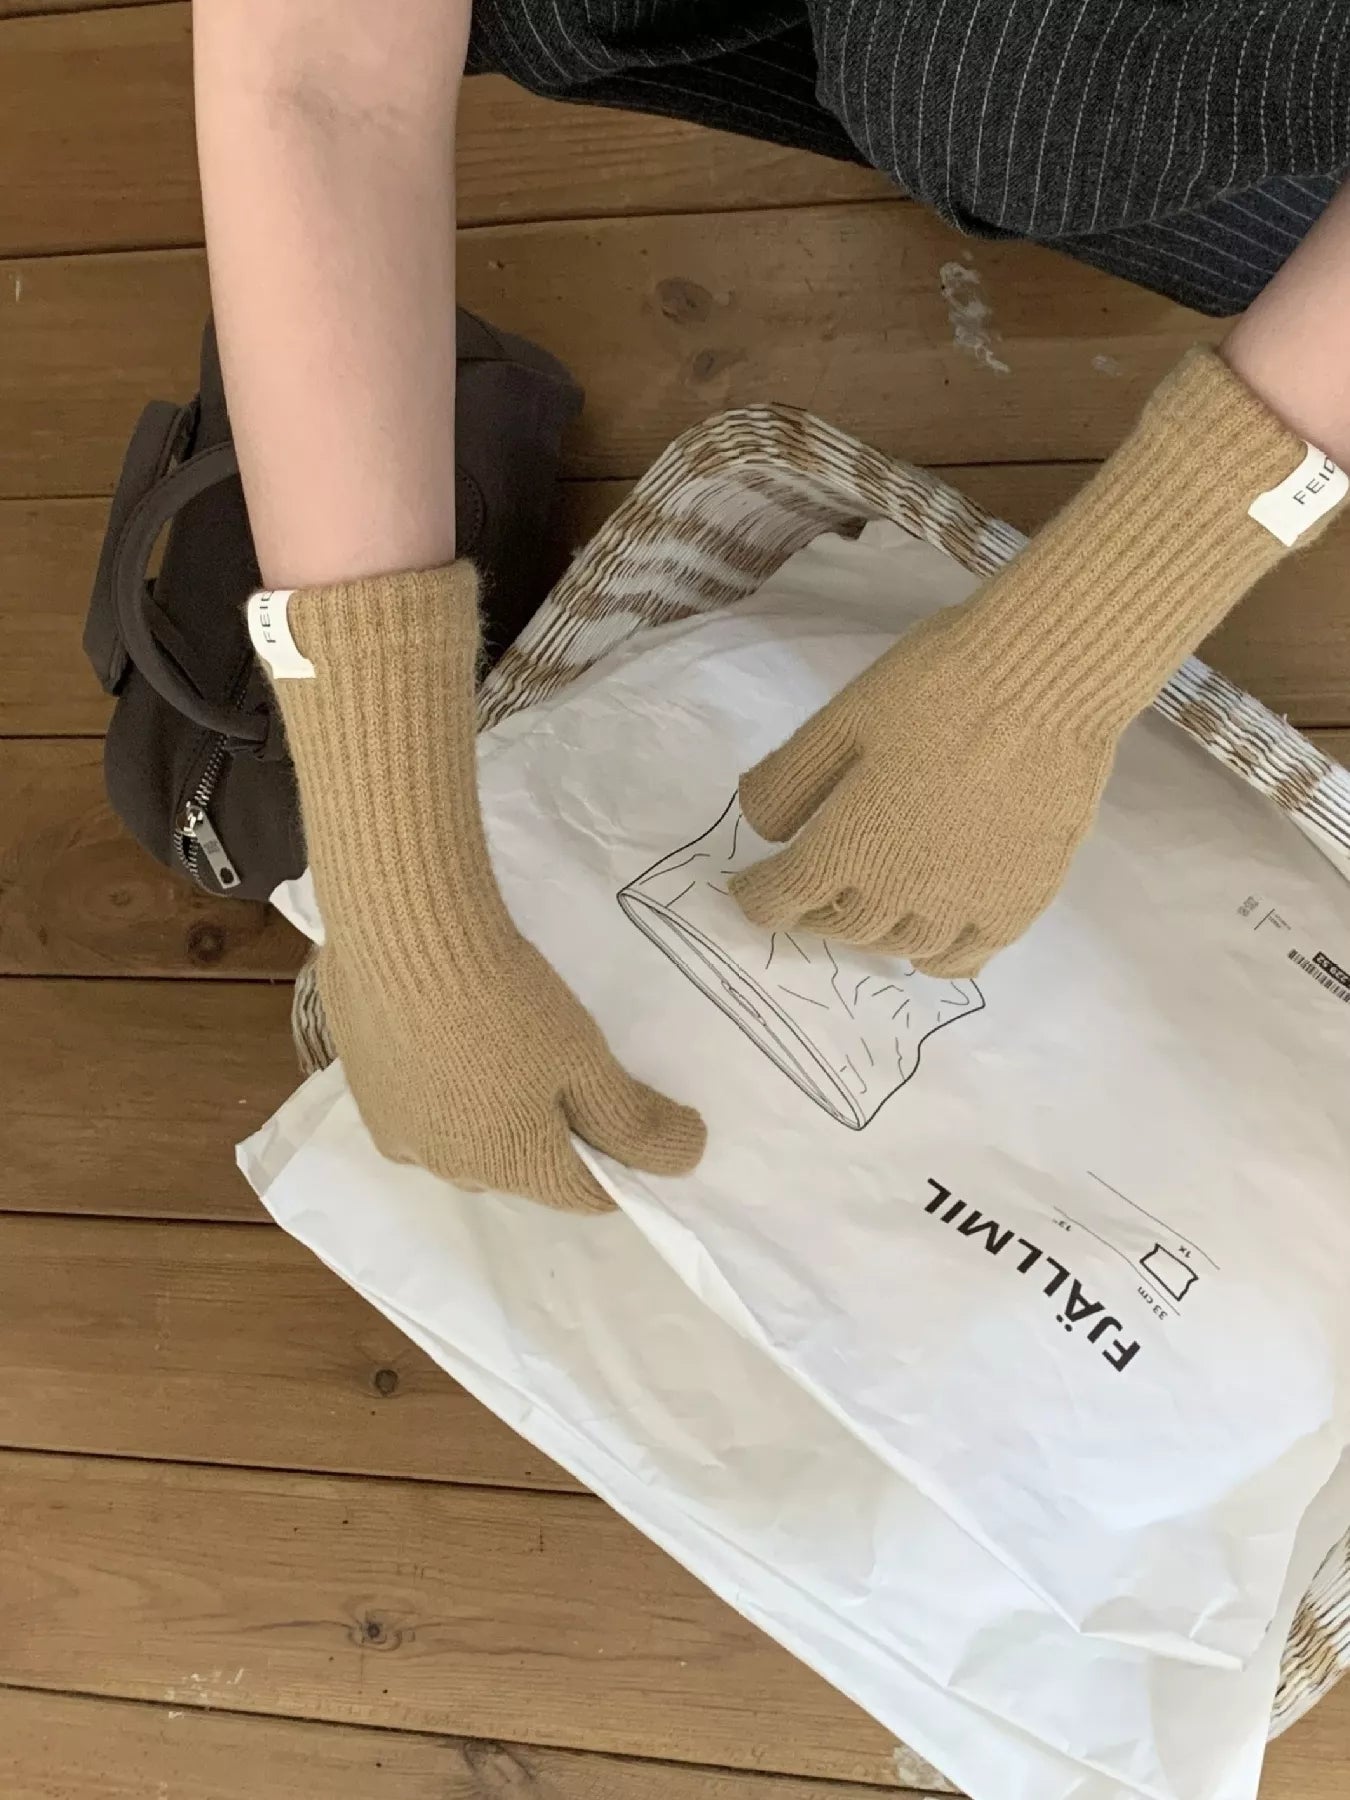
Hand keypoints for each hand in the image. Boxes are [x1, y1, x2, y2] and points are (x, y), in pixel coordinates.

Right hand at [321, 926, 705, 1212]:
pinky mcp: (364, 1094)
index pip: (584, 1193)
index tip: (631, 1113)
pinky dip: (443, 1085)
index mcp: (512, 1167)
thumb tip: (686, 1159)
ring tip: (501, 1044)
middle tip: (562, 1064)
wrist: (405, 932)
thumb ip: (634, 1120)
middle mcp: (451, 1170)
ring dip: (490, 1110)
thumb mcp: (586, 1058)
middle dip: (549, 1133)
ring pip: (466, 1139)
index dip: (619, 1161)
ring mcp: (400, 1133)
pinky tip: (448, 1033)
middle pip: (521, 1166)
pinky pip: (420, 1108)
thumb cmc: (508, 1000)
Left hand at [730, 607, 1113, 976]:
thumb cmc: (937, 685)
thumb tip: (758, 827)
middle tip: (806, 896)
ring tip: (865, 910)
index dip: (757, 897)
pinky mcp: (1018, 903)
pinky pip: (965, 958)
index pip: (784, 896)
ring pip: (900, 946)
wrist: (1046, 682)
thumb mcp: (842, 717)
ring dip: (871, 934)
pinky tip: (929, 940)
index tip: (748, 890)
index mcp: (849, 845)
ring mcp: (964, 905)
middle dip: (812, 914)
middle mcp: (902, 892)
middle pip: (840, 926)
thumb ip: (789, 780)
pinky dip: (936, 958)